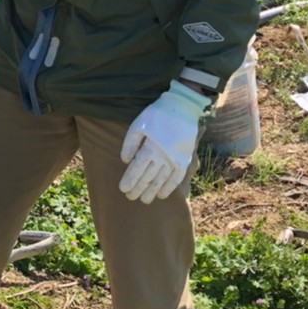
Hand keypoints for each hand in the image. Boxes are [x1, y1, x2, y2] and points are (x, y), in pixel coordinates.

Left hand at [119, 81, 206, 203]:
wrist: (182, 108)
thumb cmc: (157, 114)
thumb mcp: (138, 124)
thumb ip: (130, 143)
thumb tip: (125, 161)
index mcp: (150, 147)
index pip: (137, 168)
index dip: (130, 180)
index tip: (123, 189)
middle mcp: (163, 156)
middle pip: (148, 177)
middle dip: (138, 188)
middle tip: (130, 198)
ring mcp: (175, 159)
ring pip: (161, 180)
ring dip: (152, 191)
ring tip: (144, 200)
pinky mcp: (184, 159)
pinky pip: (177, 178)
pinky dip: (170, 187)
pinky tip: (162, 195)